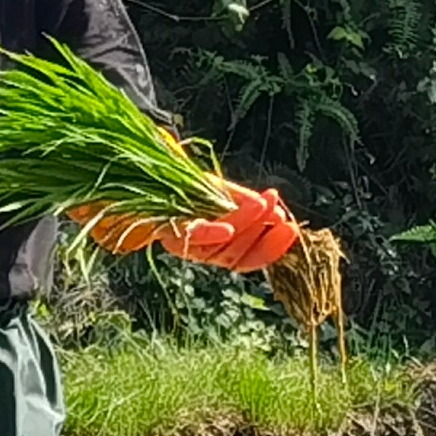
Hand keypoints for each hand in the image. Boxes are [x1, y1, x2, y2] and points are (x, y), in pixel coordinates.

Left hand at [172, 180, 301, 272]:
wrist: (143, 177)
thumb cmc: (184, 188)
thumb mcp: (220, 193)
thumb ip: (245, 204)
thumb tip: (278, 212)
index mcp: (218, 247)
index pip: (249, 258)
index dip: (272, 248)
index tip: (292, 230)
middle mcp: (203, 251)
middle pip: (237, 253)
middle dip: (262, 232)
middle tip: (279, 213)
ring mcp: (186, 244)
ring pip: (221, 246)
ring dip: (246, 225)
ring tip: (264, 203)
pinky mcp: (169, 231)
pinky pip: (192, 238)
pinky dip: (211, 234)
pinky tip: (228, 228)